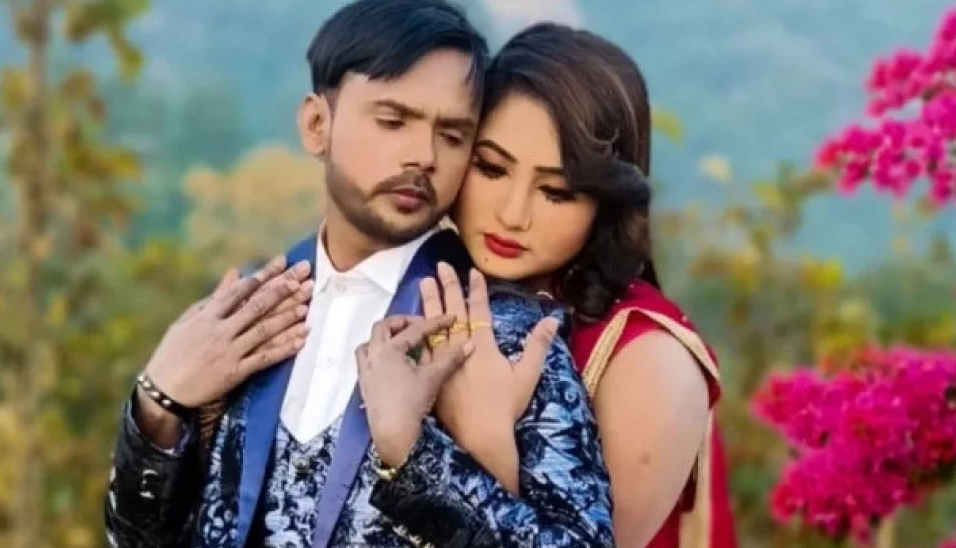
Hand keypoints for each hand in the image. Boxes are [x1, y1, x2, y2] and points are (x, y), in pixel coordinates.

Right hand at [142, 255, 310, 409]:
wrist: (162, 391)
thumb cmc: (173, 352)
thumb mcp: (189, 320)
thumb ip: (216, 297)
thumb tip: (236, 272)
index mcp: (207, 315)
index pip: (241, 290)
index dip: (264, 275)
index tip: (283, 262)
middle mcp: (220, 330)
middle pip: (257, 306)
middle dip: (283, 290)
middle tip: (303, 277)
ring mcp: (228, 351)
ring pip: (263, 331)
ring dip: (287, 318)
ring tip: (307, 306)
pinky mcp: (234, 372)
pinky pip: (264, 358)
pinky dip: (284, 349)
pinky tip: (301, 340)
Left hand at [356, 314, 473, 467]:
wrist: (393, 433)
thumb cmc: (411, 404)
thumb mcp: (433, 378)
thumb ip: (450, 359)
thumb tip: (469, 345)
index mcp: (389, 350)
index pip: (414, 329)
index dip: (435, 323)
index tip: (450, 319)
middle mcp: (373, 355)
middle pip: (383, 327)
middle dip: (402, 322)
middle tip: (419, 326)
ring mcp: (366, 370)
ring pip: (369, 342)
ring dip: (383, 337)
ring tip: (400, 342)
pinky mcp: (364, 383)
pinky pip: (365, 359)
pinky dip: (376, 354)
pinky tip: (389, 364)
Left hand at [425, 263, 558, 445]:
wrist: (480, 437)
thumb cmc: (506, 407)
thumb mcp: (527, 375)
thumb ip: (538, 345)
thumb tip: (552, 320)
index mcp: (483, 347)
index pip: (479, 311)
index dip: (476, 290)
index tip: (472, 271)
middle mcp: (459, 350)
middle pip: (452, 312)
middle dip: (448, 287)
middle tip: (441, 267)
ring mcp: (441, 363)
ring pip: (431, 326)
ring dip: (428, 303)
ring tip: (422, 283)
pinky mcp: (428, 378)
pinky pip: (419, 350)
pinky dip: (416, 334)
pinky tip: (409, 323)